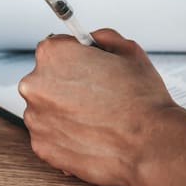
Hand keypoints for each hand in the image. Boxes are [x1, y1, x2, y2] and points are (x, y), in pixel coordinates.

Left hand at [17, 29, 183, 185]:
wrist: (150, 144)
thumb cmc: (142, 101)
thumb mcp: (128, 51)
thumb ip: (102, 38)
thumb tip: (91, 41)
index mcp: (54, 55)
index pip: (54, 48)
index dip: (75, 58)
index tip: (86, 68)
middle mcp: (36, 85)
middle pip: (47, 80)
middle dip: (68, 86)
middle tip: (97, 96)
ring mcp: (36, 119)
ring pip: (47, 109)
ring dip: (65, 112)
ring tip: (97, 118)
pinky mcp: (41, 147)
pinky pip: (50, 136)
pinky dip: (66, 136)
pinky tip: (91, 135)